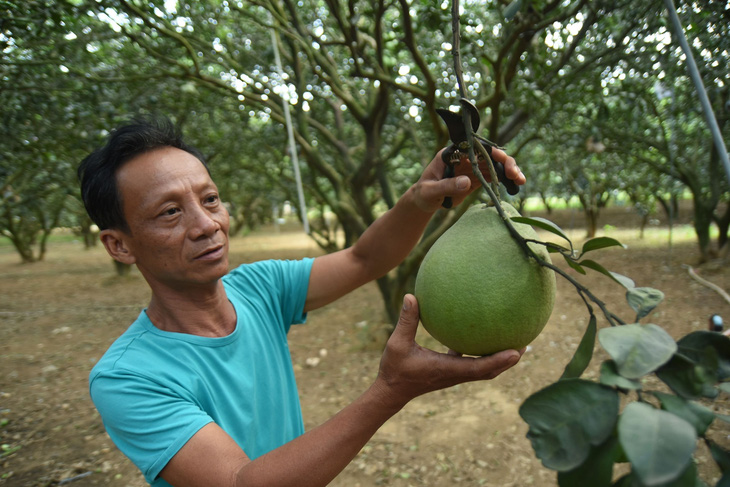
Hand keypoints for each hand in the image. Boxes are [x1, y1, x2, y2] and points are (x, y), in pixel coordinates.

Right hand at [372, 294, 523, 410]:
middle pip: (490, 370)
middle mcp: (455, 374)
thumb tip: (412, 296)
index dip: (499, 361)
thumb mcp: (397, 343)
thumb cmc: (394, 369)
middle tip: (525, 344)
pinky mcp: (449, 371)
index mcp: (447, 369)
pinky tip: (483, 336)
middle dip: (508, 360)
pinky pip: (472, 363)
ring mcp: (454, 374)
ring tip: (514, 342)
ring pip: (484, 369)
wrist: (391, 391)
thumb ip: (407, 321)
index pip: (479, 367)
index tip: (517, 352)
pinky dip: (483, 355)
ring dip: (500, 359)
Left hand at [412, 147, 525, 211]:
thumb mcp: (430, 191)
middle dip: (504, 162)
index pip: (474, 147)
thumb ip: (446, 186)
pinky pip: (494, 177)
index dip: (490, 151)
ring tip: (520, 181)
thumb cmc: (423, 193)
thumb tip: (466, 181)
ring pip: (495, 165)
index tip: (501, 159)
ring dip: (509, 171)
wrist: (423, 202)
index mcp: (453, 153)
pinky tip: (514, 187)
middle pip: (489, 154)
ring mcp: (472, 167)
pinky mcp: (476, 179)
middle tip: (514, 174)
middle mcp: (465, 157)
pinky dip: (505, 181)